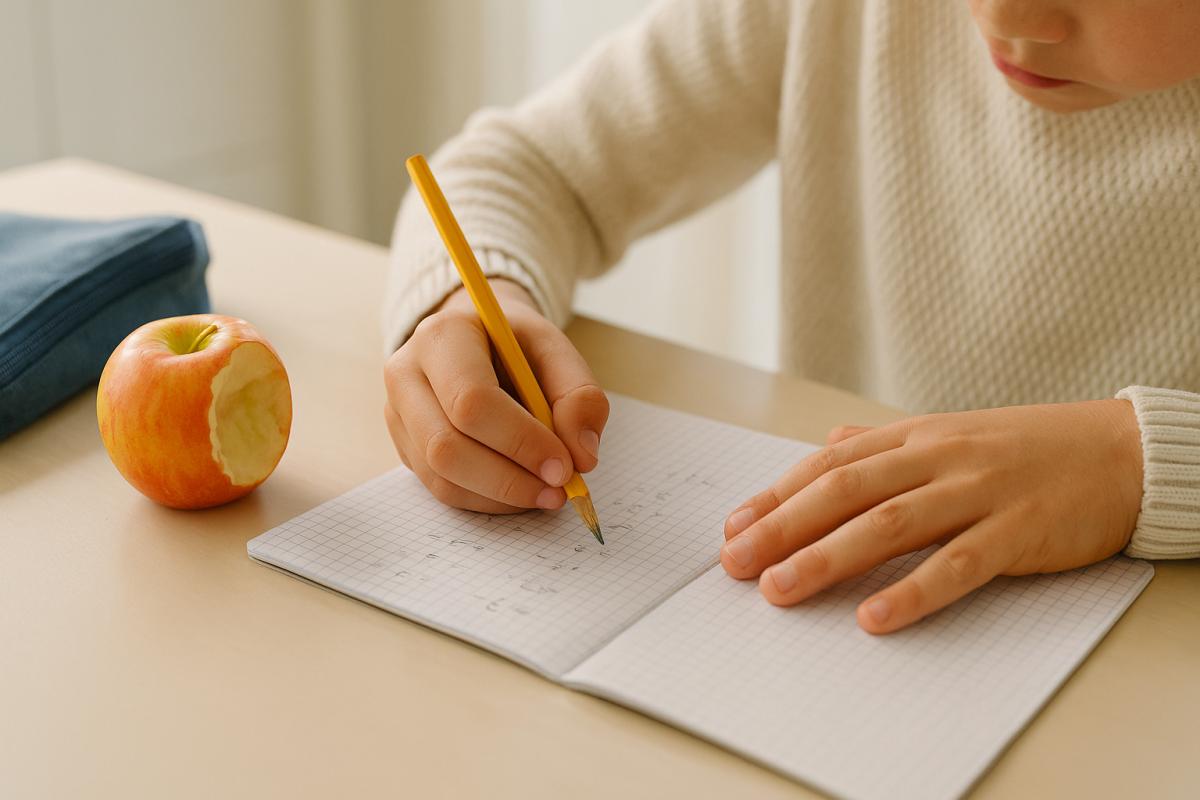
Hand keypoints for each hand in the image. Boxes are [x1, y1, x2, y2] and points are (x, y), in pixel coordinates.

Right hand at [384, 279, 608, 513]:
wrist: (477, 339)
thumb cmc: (516, 345)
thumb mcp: (556, 351)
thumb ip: (579, 396)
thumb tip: (581, 456)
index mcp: (442, 336)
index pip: (472, 401)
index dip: (521, 441)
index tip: (565, 466)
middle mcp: (406, 374)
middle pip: (446, 447)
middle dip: (509, 479)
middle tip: (558, 490)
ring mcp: (398, 414)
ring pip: (441, 476)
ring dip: (500, 496)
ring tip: (545, 492)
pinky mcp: (405, 446)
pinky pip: (441, 488)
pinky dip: (487, 500)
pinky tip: (519, 490)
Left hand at [720, 400, 1143, 632]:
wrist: (1121, 450)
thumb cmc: (1027, 448)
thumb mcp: (948, 434)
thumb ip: (884, 445)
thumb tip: (826, 444)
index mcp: (915, 438)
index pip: (829, 465)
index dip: (776, 496)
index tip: (732, 529)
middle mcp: (937, 458)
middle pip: (844, 491)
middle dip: (782, 527)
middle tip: (735, 565)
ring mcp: (977, 492)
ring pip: (888, 523)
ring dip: (828, 558)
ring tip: (781, 591)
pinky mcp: (1018, 530)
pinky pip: (958, 563)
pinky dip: (913, 591)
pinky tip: (873, 617)